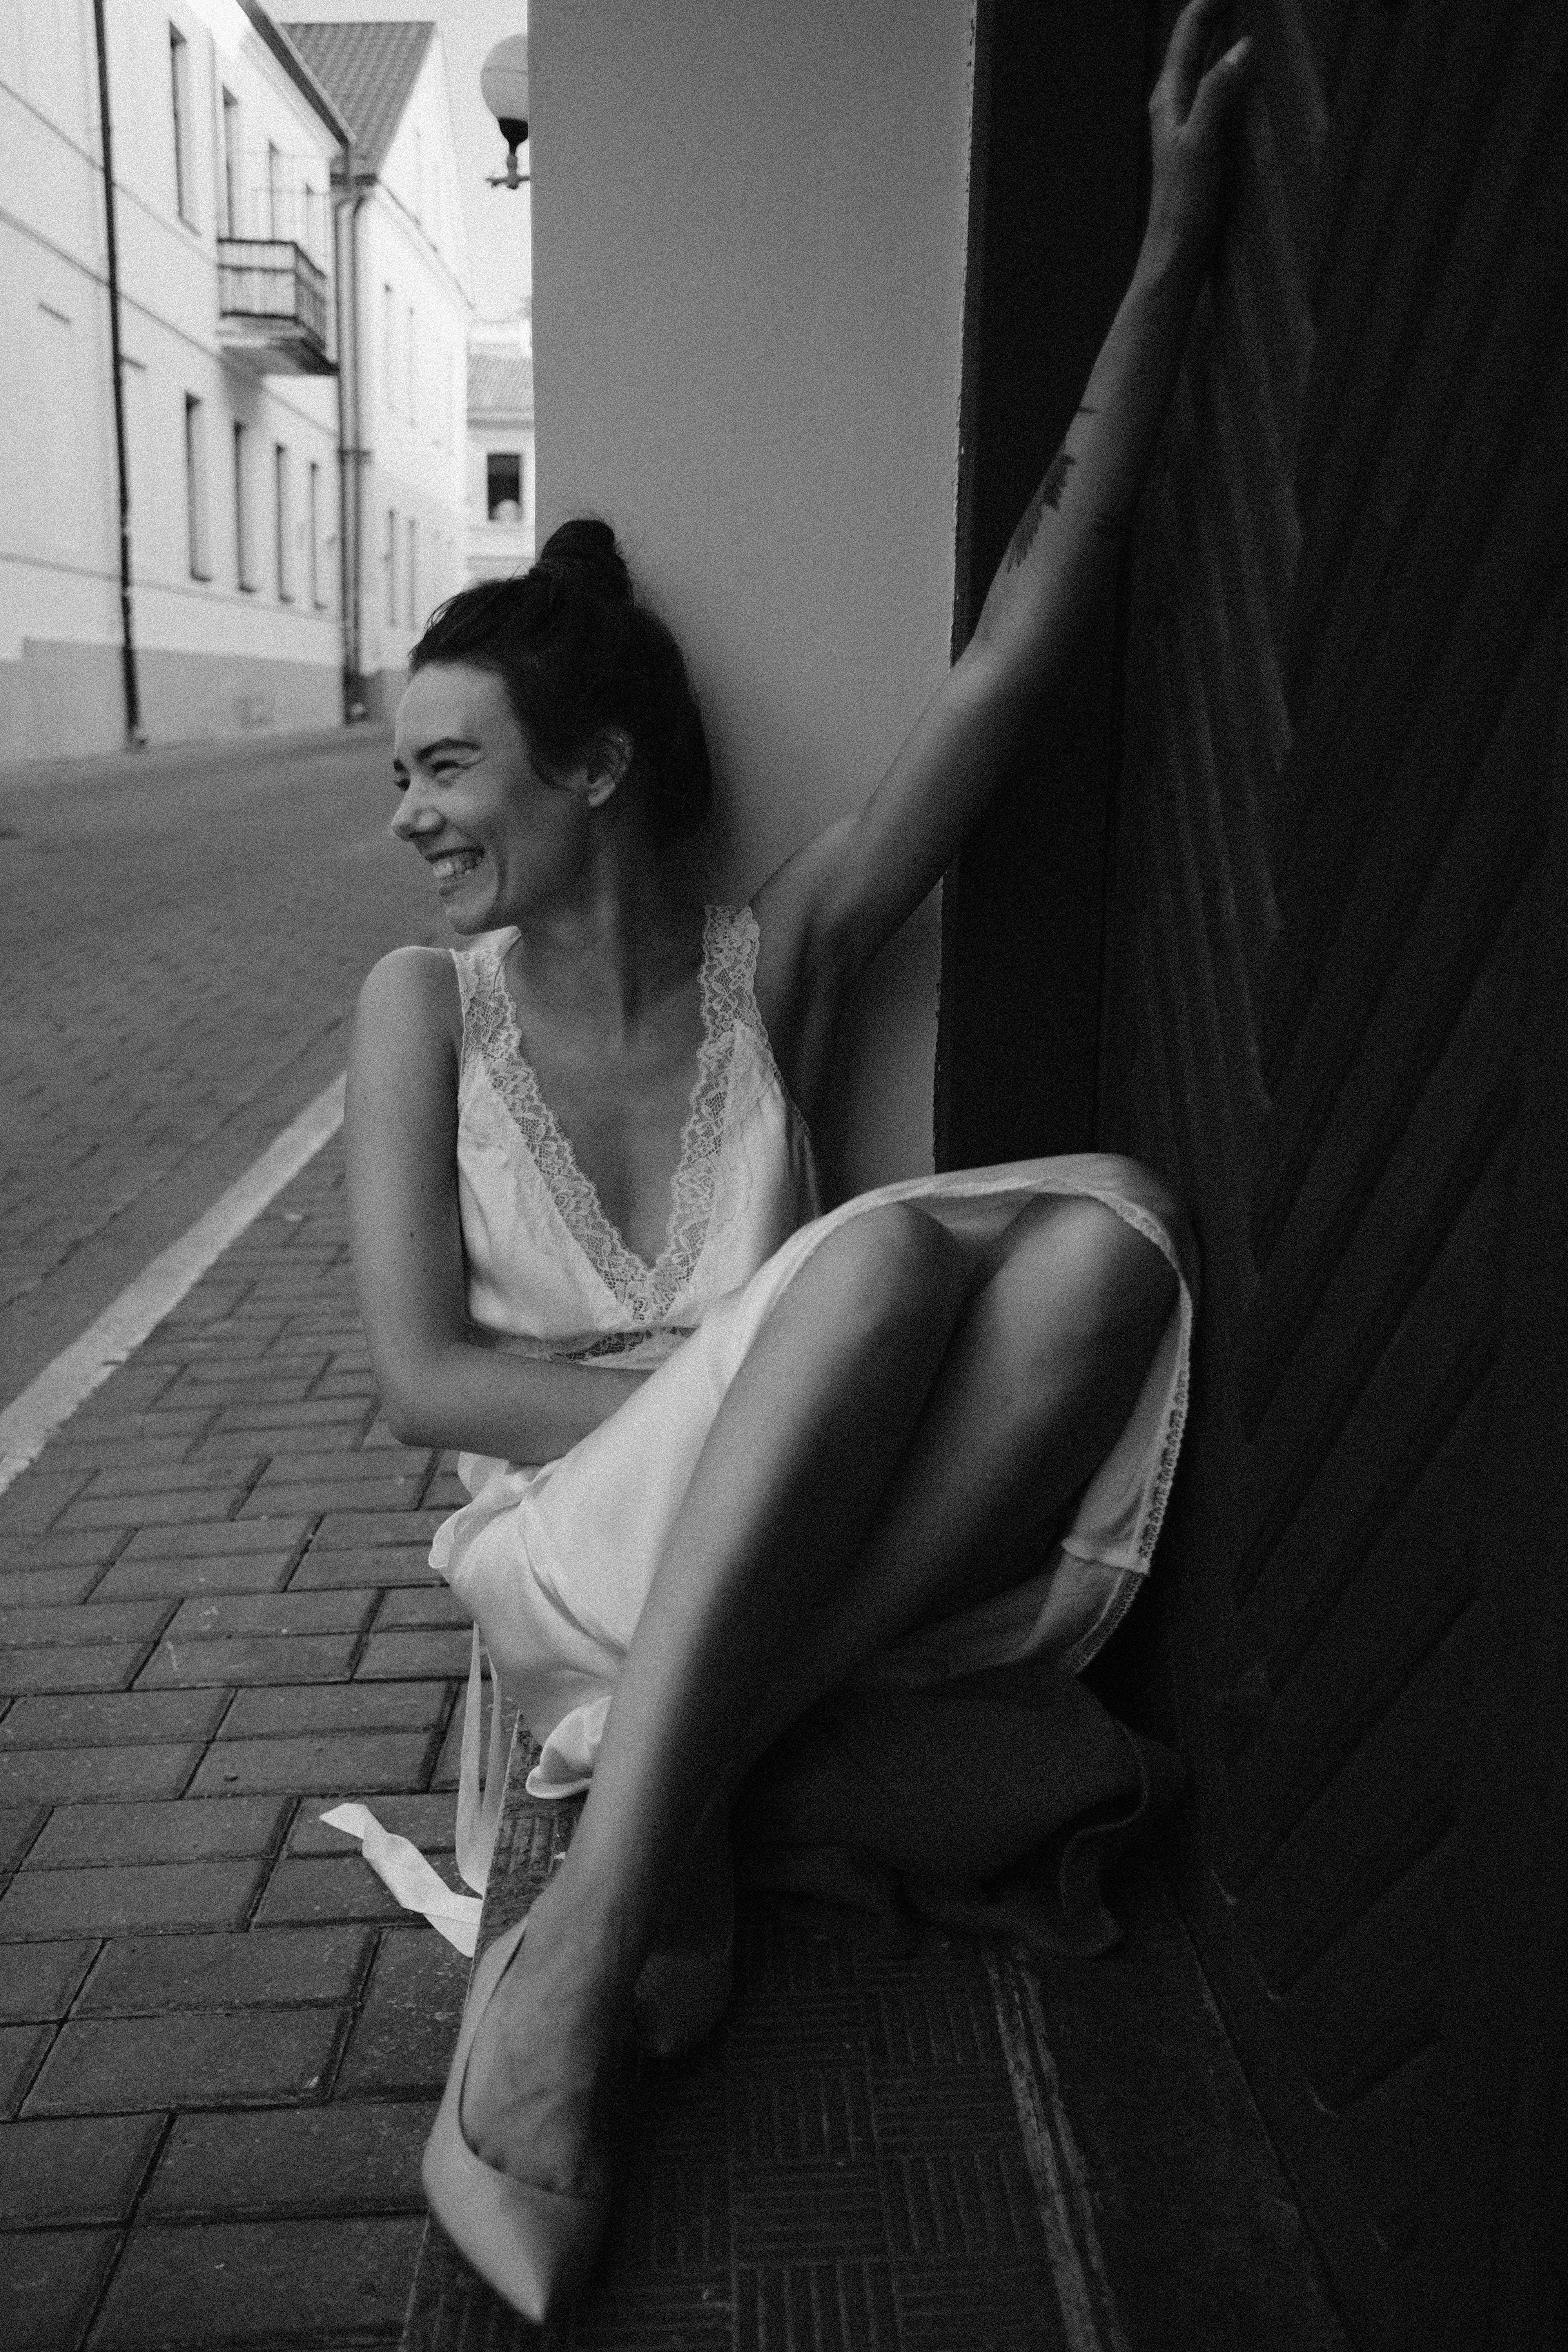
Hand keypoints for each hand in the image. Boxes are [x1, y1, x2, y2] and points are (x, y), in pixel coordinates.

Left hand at [1144, 0, 1253, 270]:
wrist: (1174, 260)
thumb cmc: (1183, 208)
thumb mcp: (1201, 144)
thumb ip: (1217, 93)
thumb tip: (1240, 47)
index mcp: (1169, 99)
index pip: (1190, 32)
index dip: (1210, 1)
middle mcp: (1174, 107)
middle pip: (1196, 44)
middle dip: (1219, 14)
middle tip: (1249, 1)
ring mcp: (1188, 127)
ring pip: (1208, 68)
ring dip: (1226, 42)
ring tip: (1254, 21)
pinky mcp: (1201, 147)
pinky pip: (1220, 97)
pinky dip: (1236, 78)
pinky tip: (1255, 80)